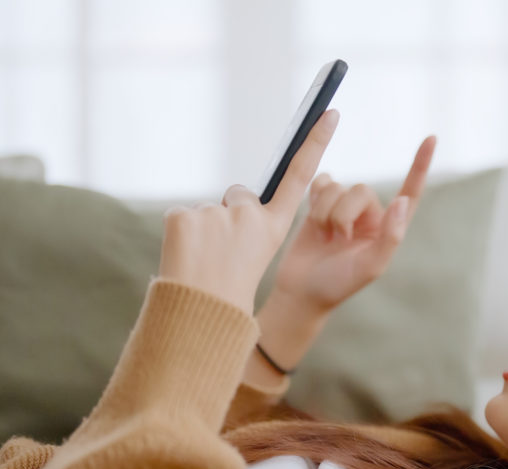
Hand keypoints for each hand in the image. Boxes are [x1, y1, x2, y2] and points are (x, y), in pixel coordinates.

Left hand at [157, 110, 339, 315]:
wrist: (199, 315)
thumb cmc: (227, 293)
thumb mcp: (249, 258)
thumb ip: (244, 227)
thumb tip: (223, 209)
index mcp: (272, 229)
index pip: (299, 177)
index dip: (314, 144)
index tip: (329, 114)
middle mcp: (250, 217)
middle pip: (237, 197)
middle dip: (227, 216)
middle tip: (220, 252)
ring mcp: (217, 214)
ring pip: (207, 211)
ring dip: (201, 231)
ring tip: (201, 262)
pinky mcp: (185, 216)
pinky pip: (180, 216)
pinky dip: (178, 235)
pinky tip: (183, 257)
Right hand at [271, 135, 436, 313]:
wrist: (300, 291)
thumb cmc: (338, 284)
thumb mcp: (371, 267)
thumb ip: (390, 236)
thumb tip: (403, 201)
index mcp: (387, 228)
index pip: (410, 192)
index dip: (420, 166)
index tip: (432, 138)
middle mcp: (369, 215)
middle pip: (359, 190)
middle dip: (342, 214)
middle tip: (338, 240)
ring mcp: (343, 208)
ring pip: (336, 188)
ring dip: (324, 214)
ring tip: (324, 238)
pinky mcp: (319, 204)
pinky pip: (320, 183)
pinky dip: (313, 201)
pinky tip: (313, 225)